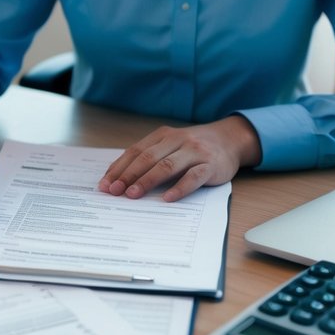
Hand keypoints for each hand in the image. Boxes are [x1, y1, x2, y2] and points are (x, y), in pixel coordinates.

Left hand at [98, 115, 261, 202]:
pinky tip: (167, 198)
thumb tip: (121, 179)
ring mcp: (194, 152)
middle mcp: (177, 140)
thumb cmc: (194, 147)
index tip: (105, 184)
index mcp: (163, 135)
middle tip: (114, 191)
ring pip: (167, 165)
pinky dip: (179, 187)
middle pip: (148, 158)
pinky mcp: (210, 165)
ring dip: (147, 181)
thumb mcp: (171, 146)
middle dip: (128, 175)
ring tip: (133, 194)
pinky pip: (193, 177)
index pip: (136, 151)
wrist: (230, 140)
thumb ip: (151, 158)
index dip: (119, 167)